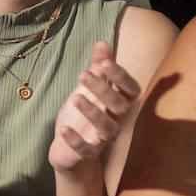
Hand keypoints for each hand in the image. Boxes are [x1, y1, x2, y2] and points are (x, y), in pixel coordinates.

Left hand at [48, 41, 138, 174]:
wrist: (67, 149)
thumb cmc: (82, 115)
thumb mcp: (87, 89)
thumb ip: (97, 68)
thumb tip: (102, 41)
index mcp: (117, 104)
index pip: (131, 90)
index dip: (121, 76)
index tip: (105, 62)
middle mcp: (114, 121)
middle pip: (120, 106)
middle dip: (104, 89)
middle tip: (83, 74)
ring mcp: (101, 138)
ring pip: (107, 128)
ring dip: (93, 112)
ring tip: (76, 98)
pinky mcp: (86, 153)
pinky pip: (86, 150)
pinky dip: (76, 140)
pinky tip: (64, 130)